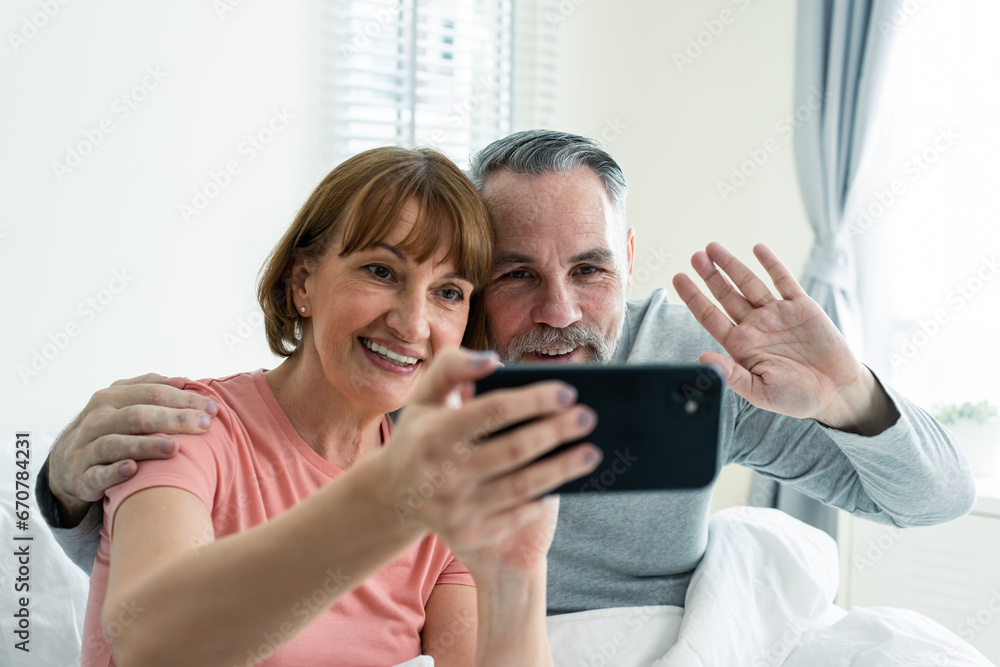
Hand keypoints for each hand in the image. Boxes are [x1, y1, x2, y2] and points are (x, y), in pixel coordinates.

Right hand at [48, 373, 218, 526]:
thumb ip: (151, 388)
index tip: (212, 409)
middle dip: (174, 419)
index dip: (184, 399)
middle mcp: (97, 419)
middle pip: (138, 416)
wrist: (66, 462)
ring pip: (117, 443)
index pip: (153, 393)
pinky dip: (114, 472)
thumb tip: (183, 380)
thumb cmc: (108, 427)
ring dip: (146, 445)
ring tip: (175, 448)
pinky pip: (97, 474)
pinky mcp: (82, 476)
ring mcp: (87, 448)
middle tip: (205, 426)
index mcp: (111, 398)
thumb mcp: (123, 403)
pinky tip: (133, 470)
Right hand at [371, 348, 599, 566]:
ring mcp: (457, 508)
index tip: (568, 392)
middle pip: (515, 450)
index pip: (493, 411)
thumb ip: (453, 367)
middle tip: (589, 418)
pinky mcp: (469, 534)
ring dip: (563, 469)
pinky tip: (564, 481)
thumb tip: (493, 360)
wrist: (393, 495)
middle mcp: (444, 473)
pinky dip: (543, 498)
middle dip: (557, 432)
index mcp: (434, 434)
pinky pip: (517, 516)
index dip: (534, 400)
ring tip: (592, 452)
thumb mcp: (425, 396)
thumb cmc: (421, 433)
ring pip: (523, 487)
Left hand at [672, 243, 895, 432]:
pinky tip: (758, 249)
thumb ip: (732, 375)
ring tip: (713, 247)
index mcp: (740, 345)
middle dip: (710, 275)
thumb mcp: (760, 392)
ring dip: (732, 265)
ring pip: (749, 283)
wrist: (837, 392)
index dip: (693, 297)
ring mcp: (777, 314)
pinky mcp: (802, 307)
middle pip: (725, 294)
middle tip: (694, 256)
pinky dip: (771, 264)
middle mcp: (755, 326)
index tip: (678, 278)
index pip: (709, 316)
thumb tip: (702, 359)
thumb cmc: (796, 397)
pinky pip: (783, 280)